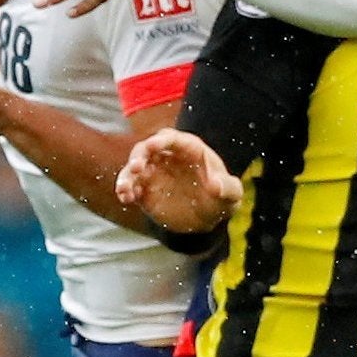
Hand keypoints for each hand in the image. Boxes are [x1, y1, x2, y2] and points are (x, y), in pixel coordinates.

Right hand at [116, 128, 240, 233]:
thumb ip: (227, 188)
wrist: (208, 217)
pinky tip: (126, 198)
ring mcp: (154, 172)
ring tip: (124, 189)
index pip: (172, 139)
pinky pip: (131, 186)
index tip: (152, 145)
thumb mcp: (232, 194)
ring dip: (126, 175)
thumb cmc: (222, 198)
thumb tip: (216, 185)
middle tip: (135, 168)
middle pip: (147, 148)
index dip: (161, 140)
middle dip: (139, 155)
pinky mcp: (145, 189)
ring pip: (134, 167)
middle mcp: (168, 156)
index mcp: (189, 149)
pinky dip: (125, 190)